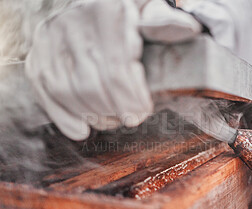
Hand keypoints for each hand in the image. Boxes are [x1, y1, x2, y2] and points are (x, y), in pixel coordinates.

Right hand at [25, 0, 200, 140]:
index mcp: (107, 10)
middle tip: (130, 119)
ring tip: (112, 119)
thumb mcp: (150, 8)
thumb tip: (189, 30)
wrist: (93, 2)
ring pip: (67, 92)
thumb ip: (165, 21)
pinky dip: (61, 116)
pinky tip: (81, 129)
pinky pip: (44, 91)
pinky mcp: (38, 53)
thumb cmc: (129, 12)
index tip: (141, 113)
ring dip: (93, 115)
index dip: (130, 98)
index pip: (117, 67)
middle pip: (91, 85)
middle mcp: (73, 23)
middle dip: (114, 110)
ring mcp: (51, 39)